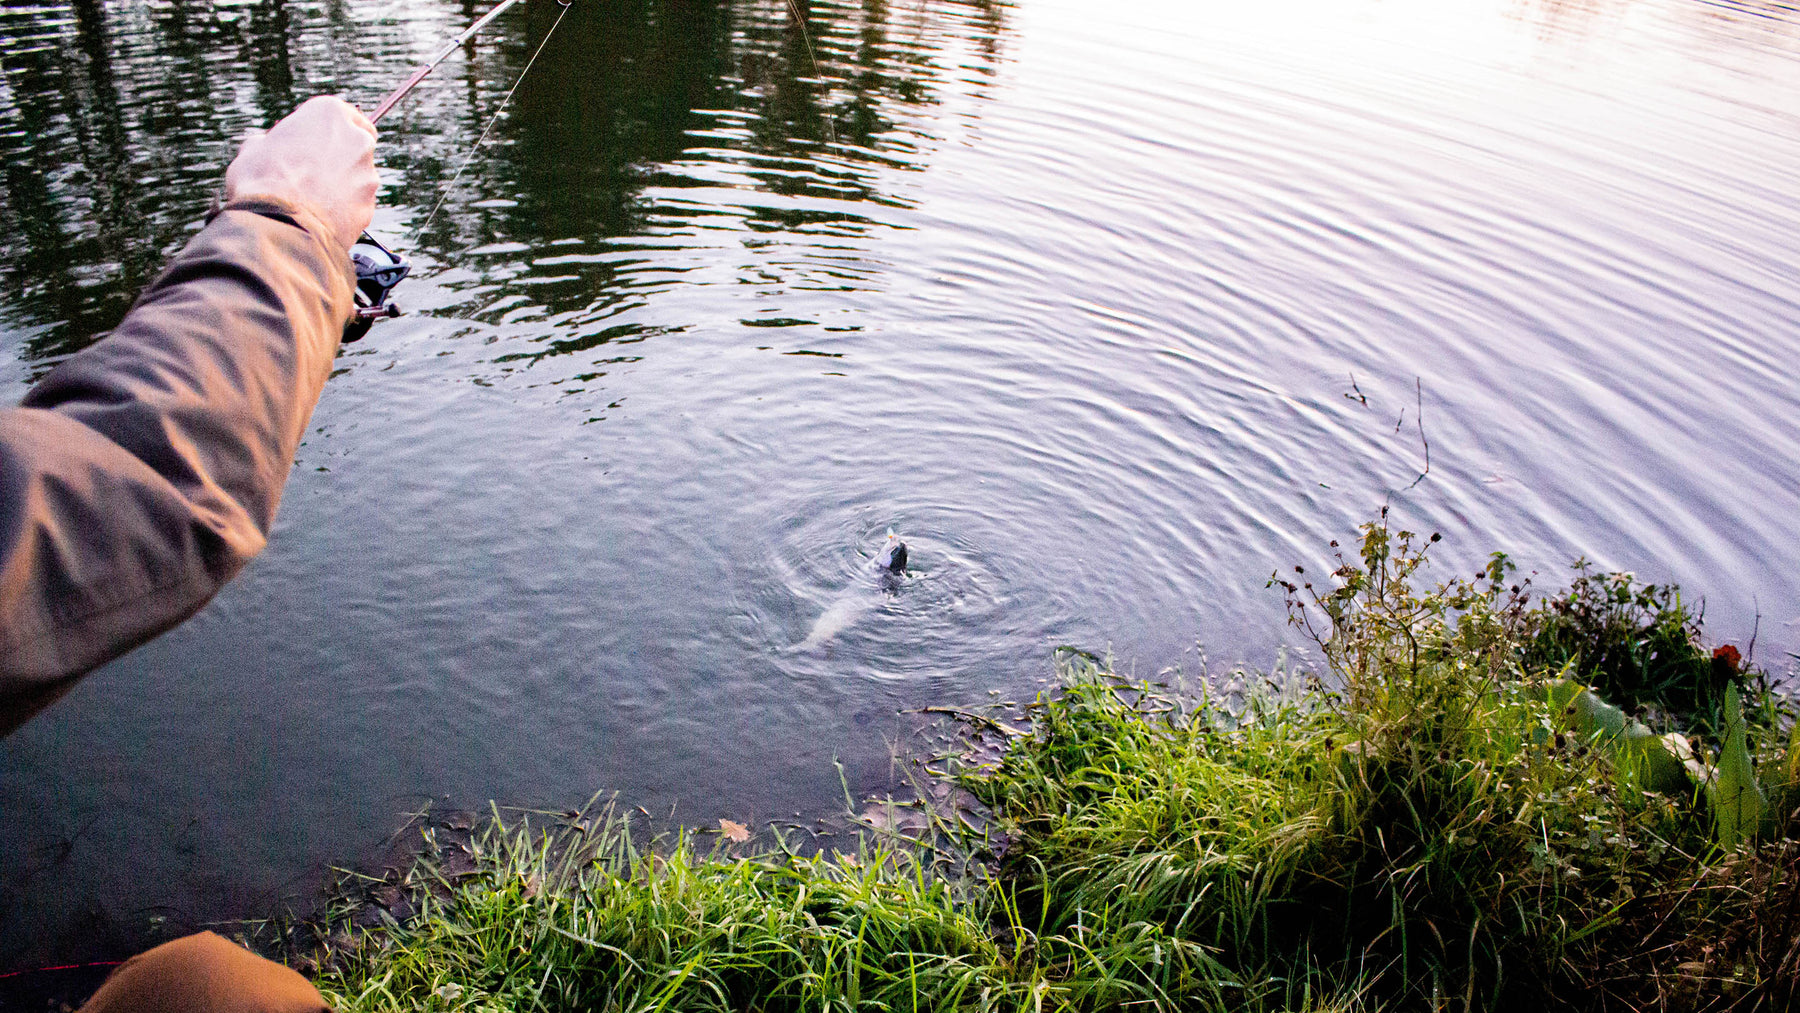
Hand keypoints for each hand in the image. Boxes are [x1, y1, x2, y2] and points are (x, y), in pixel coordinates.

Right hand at [225, 96, 377, 250]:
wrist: (281, 225)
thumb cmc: (263, 180)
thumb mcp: (253, 149)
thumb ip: (269, 143)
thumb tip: (265, 148)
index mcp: (330, 114)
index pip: (343, 115)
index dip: (328, 131)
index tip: (318, 141)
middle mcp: (357, 139)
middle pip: (354, 146)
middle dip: (338, 157)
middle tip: (311, 172)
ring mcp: (368, 173)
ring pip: (358, 177)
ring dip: (341, 185)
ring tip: (310, 200)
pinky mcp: (370, 204)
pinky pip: (357, 204)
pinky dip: (344, 210)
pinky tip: (320, 217)